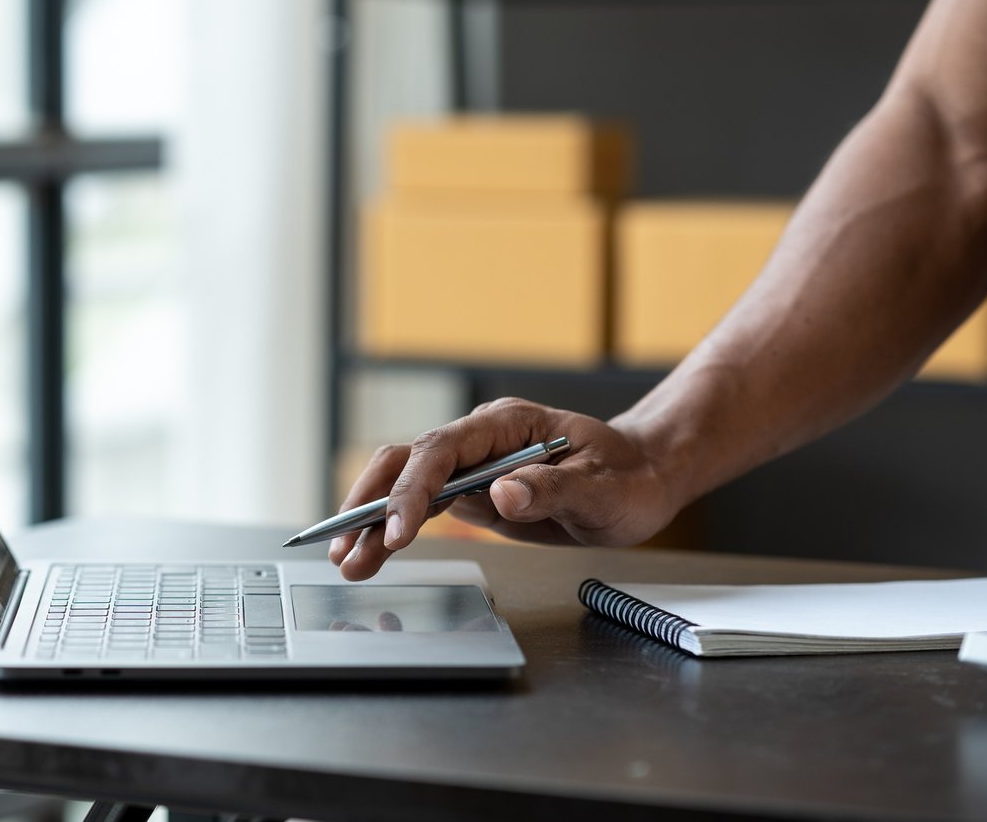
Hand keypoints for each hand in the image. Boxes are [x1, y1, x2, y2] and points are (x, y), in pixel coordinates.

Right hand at [328, 398, 681, 580]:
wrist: (641, 475)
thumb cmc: (627, 477)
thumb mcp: (603, 489)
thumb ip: (553, 489)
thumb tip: (503, 495)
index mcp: (506, 425)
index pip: (442, 450)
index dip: (414, 490)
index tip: (399, 532)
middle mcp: (479, 438)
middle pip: (405, 461)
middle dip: (370, 504)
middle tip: (345, 550)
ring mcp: (470, 464)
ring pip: (403, 482)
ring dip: (370, 519)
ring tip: (346, 561)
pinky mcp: (469, 491)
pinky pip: (419, 505)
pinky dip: (391, 528)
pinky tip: (370, 551)